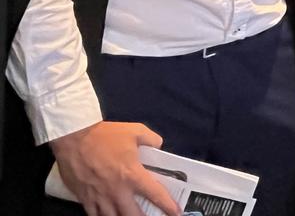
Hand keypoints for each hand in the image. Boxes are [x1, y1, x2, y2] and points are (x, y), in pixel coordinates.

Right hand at [50, 121, 180, 215]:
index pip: (155, 194)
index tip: (176, 213)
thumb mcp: (135, 130)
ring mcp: (100, 198)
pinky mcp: (84, 200)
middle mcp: (118, 191)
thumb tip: (159, 146)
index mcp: (132, 175)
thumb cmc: (105, 135)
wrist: (74, 138)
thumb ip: (151, 139)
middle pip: (134, 215)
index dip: (168, 206)